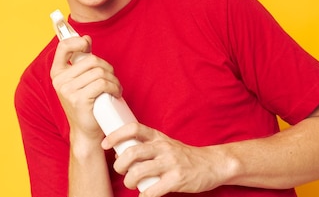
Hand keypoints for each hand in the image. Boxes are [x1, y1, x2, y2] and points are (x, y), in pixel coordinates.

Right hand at [50, 35, 123, 139]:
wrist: (86, 133)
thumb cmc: (87, 105)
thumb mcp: (79, 81)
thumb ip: (80, 63)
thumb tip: (86, 38)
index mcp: (57, 73)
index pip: (63, 47)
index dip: (77, 41)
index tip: (88, 43)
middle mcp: (60, 81)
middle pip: (91, 60)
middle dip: (107, 68)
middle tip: (111, 80)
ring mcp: (68, 91)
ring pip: (100, 72)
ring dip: (113, 80)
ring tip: (115, 89)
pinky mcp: (80, 100)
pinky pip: (103, 83)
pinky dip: (114, 87)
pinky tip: (116, 94)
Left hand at [102, 123, 231, 196]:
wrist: (213, 164)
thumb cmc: (183, 156)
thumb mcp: (165, 143)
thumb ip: (147, 145)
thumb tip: (121, 151)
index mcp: (158, 137)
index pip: (133, 129)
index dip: (116, 135)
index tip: (105, 144)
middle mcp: (163, 147)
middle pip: (132, 152)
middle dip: (119, 164)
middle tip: (119, 170)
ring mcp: (170, 163)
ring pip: (140, 171)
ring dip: (129, 180)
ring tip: (131, 183)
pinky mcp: (177, 179)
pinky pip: (154, 190)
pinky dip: (145, 196)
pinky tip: (144, 196)